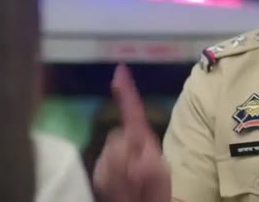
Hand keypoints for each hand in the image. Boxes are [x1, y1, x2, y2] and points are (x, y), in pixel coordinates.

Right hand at [93, 64, 170, 201]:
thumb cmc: (157, 190)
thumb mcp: (159, 173)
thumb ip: (149, 161)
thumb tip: (133, 152)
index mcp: (141, 137)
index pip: (133, 111)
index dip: (127, 91)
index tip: (120, 70)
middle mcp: (123, 142)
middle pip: (115, 138)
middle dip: (127, 158)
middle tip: (139, 177)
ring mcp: (109, 156)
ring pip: (107, 157)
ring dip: (120, 174)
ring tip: (133, 187)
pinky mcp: (99, 171)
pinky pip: (99, 175)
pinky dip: (111, 184)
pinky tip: (121, 191)